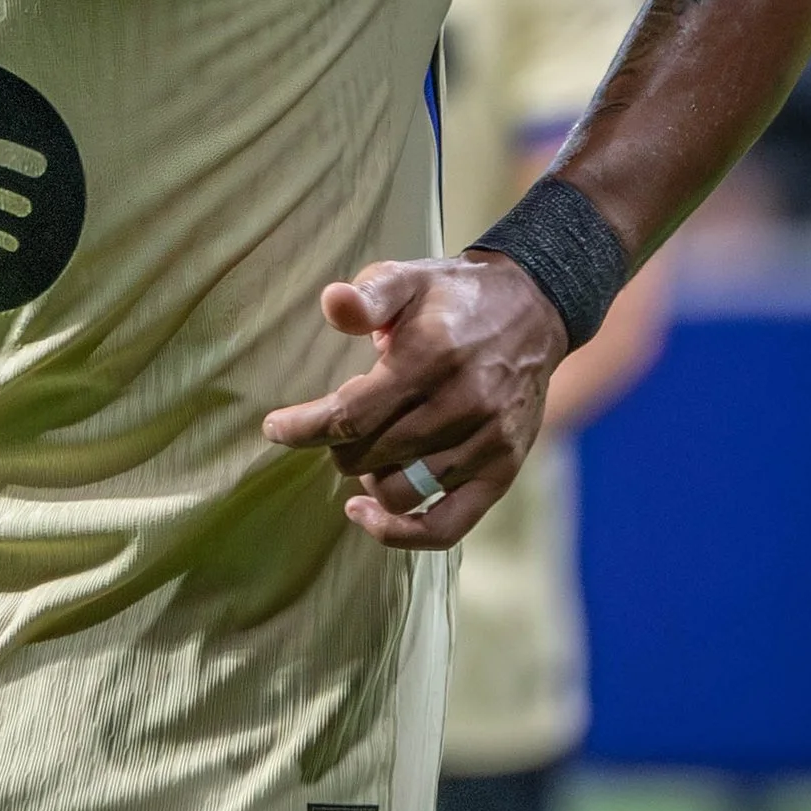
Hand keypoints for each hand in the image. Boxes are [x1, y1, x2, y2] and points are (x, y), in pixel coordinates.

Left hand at [262, 253, 566, 550]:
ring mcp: (486, 443)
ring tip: (366, 450)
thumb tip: (332, 303)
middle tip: (342, 421)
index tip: (276, 428)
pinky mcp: (502, 471)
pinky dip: (399, 532)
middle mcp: (463, 404)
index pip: (351, 413)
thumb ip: (367, 295)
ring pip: (399, 491)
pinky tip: (366, 512)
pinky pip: (446, 527)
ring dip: (366, 478)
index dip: (304, 427)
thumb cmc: (454, 298)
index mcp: (432, 356)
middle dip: (337, 444)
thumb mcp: (408, 278)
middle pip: (368, 455)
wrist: (534, 310)